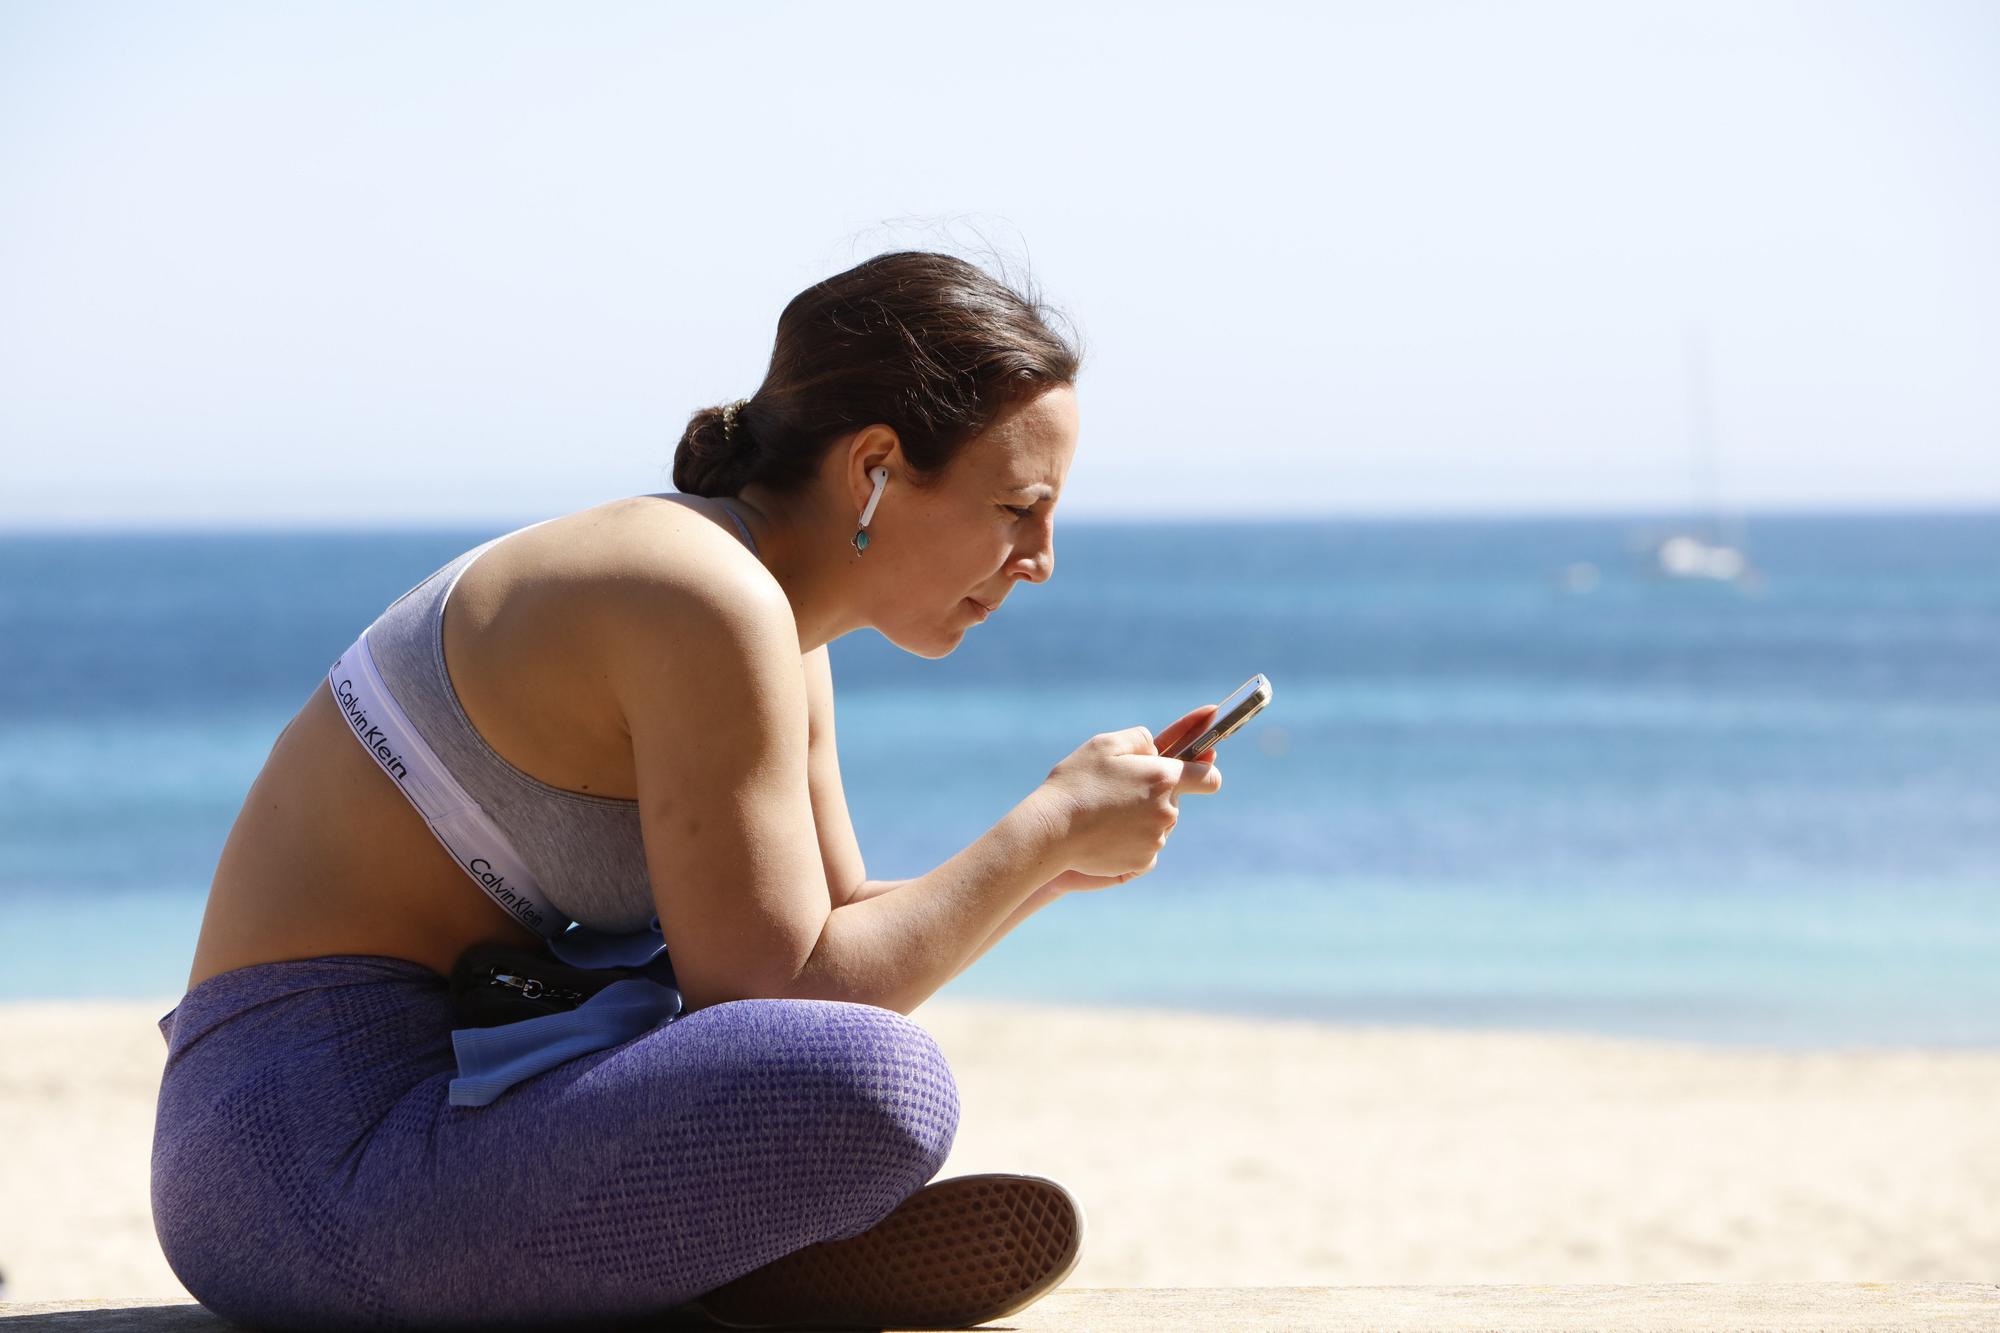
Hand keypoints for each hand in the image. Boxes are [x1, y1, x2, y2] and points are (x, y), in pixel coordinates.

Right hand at [1032, 703, 1223, 887]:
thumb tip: (1157, 749)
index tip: (1196, 771)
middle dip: (1156, 793)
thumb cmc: (1077, 783)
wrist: (1052, 831)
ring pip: (1159, 824)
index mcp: (1164, 778)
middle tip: (1122, 790)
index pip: (1209, 778)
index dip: (1204, 772)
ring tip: (1106, 812)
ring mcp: (1157, 839)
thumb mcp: (1105, 744)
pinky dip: (1132, 840)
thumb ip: (1140, 739)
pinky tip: (1106, 833)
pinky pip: (1147, 847)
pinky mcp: (1143, 861)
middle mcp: (1168, 811)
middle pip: (1176, 800)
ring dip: (1142, 817)